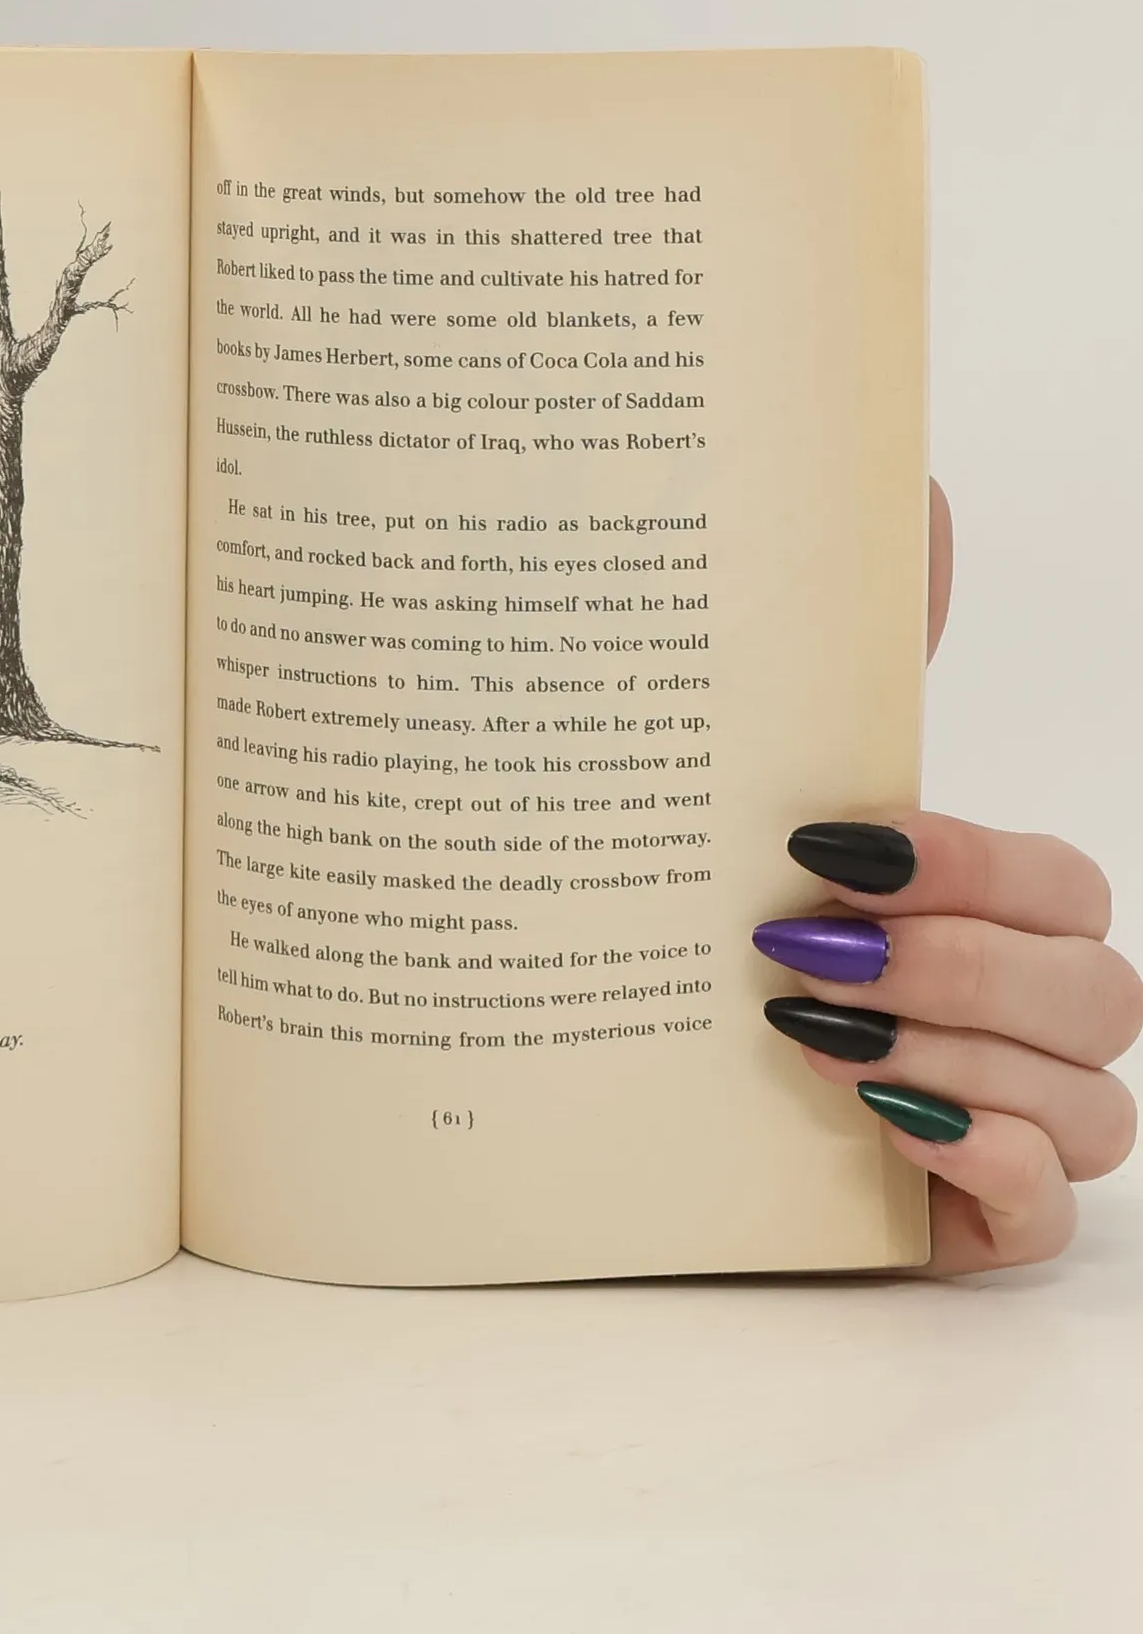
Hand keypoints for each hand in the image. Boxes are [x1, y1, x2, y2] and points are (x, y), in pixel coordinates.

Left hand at [757, 483, 1140, 1270]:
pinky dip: (986, 1161)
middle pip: (1100, 988)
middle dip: (960, 962)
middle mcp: (1021, 1015)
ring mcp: (1013, 1120)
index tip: (825, 847)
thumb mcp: (758, 800)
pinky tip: (889, 1124)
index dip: (971, 863)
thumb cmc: (714, 933)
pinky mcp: (977, 1218)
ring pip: (1097, 1102)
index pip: (1062, 882)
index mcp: (985, 914)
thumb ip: (849, 668)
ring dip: (957, 1054)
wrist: (620, 1091)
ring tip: (809, 1033)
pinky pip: (1055, 1208)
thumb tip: (917, 495)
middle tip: (806, 949)